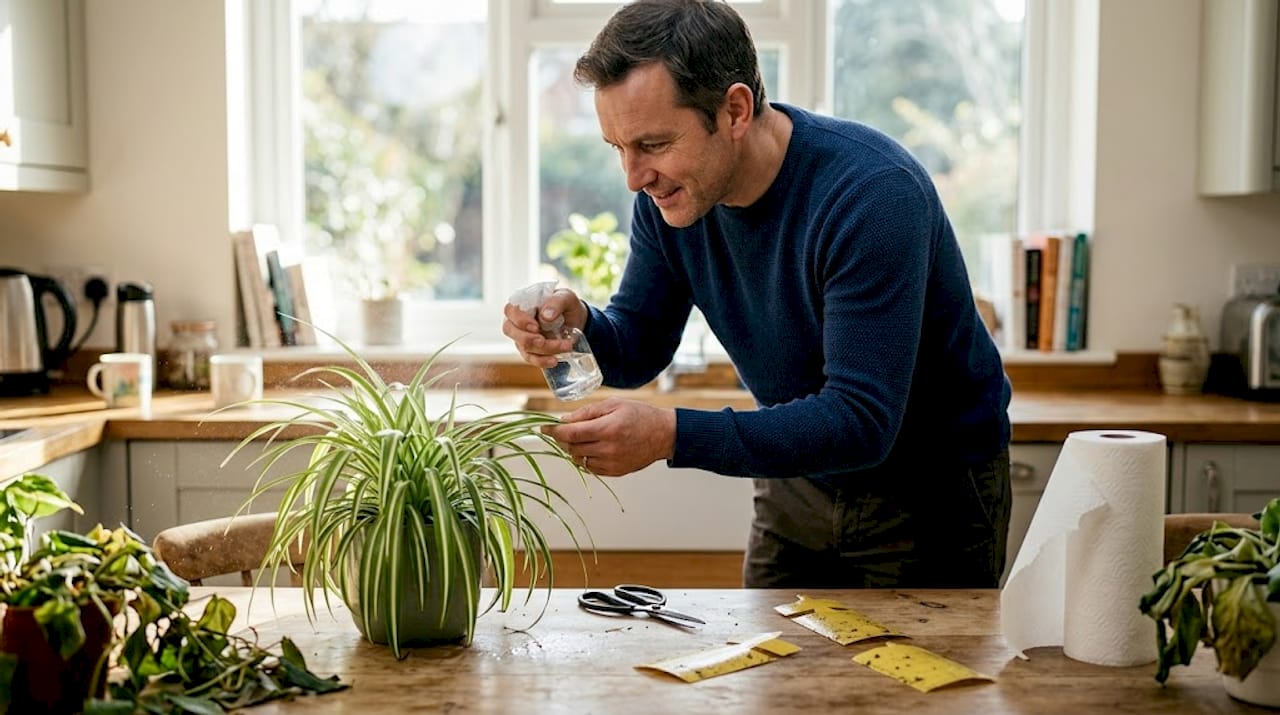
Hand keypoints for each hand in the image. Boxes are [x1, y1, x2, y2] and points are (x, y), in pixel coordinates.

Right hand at [501, 288, 588, 369]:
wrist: (575, 321)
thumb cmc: (566, 305)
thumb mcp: (566, 297)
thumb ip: (557, 302)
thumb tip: (546, 316)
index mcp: (523, 304)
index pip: (510, 310)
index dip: (520, 320)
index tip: (535, 327)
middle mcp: (518, 321)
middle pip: (510, 330)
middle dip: (528, 338)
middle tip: (543, 341)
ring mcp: (522, 337)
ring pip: (524, 347)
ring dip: (544, 349)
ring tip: (565, 346)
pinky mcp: (530, 351)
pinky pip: (531, 359)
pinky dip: (542, 361)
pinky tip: (554, 360)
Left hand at [543, 398, 675, 476]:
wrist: (664, 435)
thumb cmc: (640, 415)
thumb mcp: (614, 404)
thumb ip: (588, 412)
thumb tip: (565, 420)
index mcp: (607, 428)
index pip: (570, 433)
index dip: (553, 431)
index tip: (543, 428)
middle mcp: (608, 448)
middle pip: (572, 447)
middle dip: (564, 438)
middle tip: (567, 430)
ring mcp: (612, 463)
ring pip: (579, 459)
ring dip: (575, 449)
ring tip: (585, 438)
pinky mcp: (615, 472)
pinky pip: (590, 468)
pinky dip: (586, 458)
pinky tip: (595, 448)